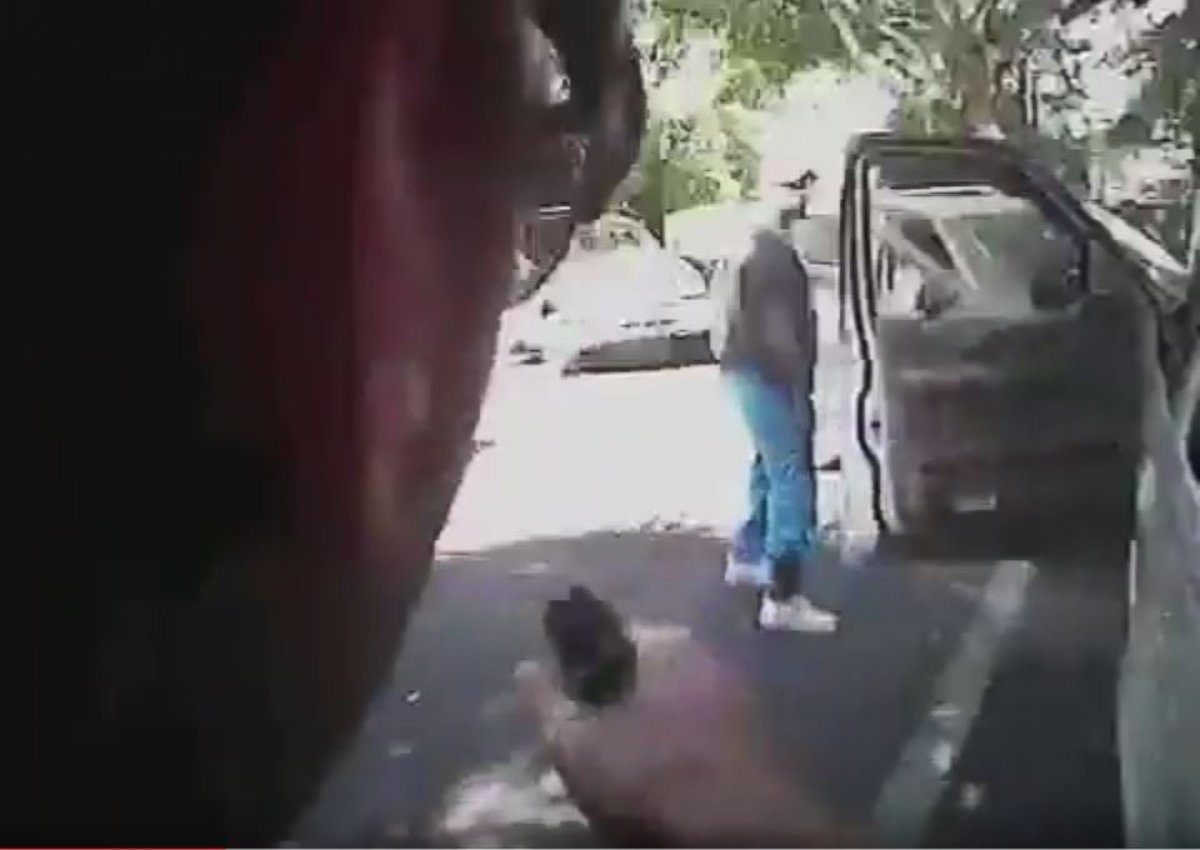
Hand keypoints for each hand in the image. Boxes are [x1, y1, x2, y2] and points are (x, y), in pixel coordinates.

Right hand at [516, 631, 846, 846]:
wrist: (747, 835)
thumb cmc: (656, 778)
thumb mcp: (579, 747)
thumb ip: (546, 704)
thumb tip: (525, 669)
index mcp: (668, 642)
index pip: (610, 628)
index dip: (577, 655)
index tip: (560, 685)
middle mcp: (710, 656)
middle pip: (644, 664)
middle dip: (613, 690)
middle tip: (586, 727)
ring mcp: (740, 696)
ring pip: (674, 699)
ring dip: (646, 720)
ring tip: (618, 759)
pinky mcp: (756, 739)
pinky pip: (700, 729)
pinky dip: (676, 744)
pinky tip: (658, 776)